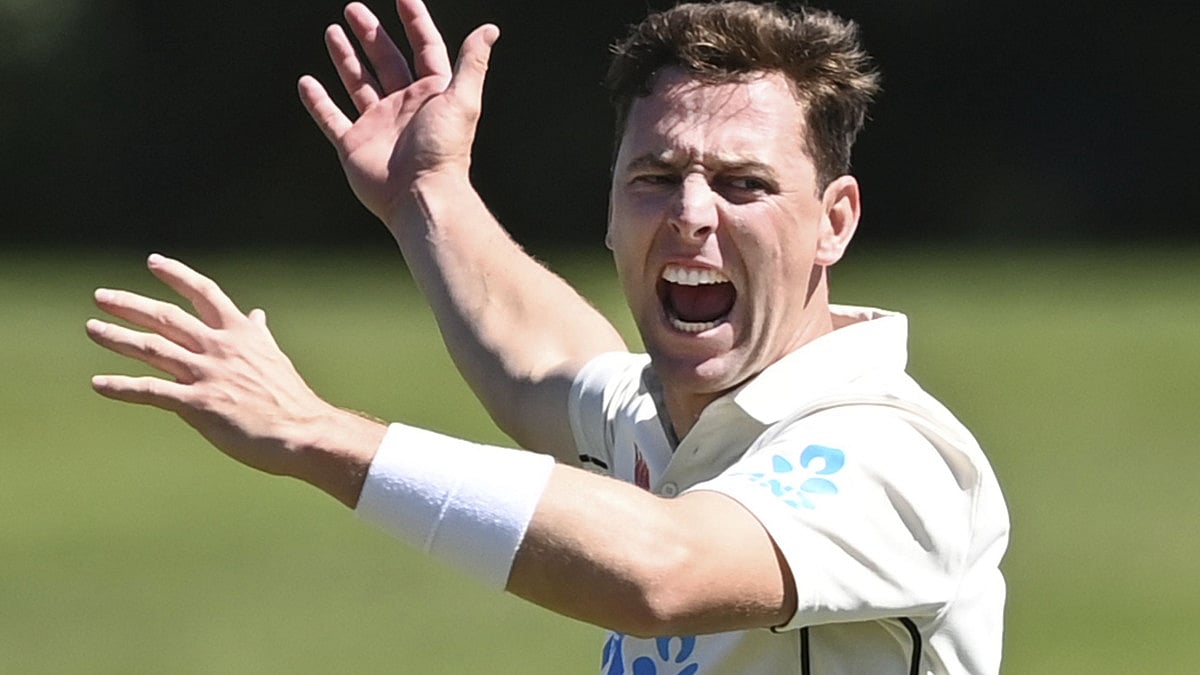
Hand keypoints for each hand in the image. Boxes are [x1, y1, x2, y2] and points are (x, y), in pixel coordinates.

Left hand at [87, 255, 383, 505]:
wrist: (303, 432)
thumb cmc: (291, 399)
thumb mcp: (275, 358)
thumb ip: (258, 335)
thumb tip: (258, 315)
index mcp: (241, 333)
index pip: (204, 293)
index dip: (178, 275)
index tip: (154, 263)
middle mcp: (221, 347)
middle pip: (167, 317)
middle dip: (131, 305)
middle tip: (101, 296)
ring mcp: (207, 374)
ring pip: (153, 348)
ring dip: (118, 338)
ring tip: (92, 329)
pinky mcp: (198, 404)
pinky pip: (151, 391)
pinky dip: (122, 386)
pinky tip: (98, 384)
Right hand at [297, 1, 498, 227]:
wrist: (420, 195)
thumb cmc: (443, 148)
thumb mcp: (462, 100)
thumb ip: (472, 63)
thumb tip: (489, 29)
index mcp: (431, 93)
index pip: (423, 48)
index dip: (415, 22)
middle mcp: (404, 106)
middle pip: (386, 61)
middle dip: (370, 34)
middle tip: (353, 9)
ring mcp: (377, 125)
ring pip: (358, 83)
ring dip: (345, 58)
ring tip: (332, 30)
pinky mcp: (354, 145)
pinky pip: (331, 118)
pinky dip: (318, 102)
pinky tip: (306, 82)